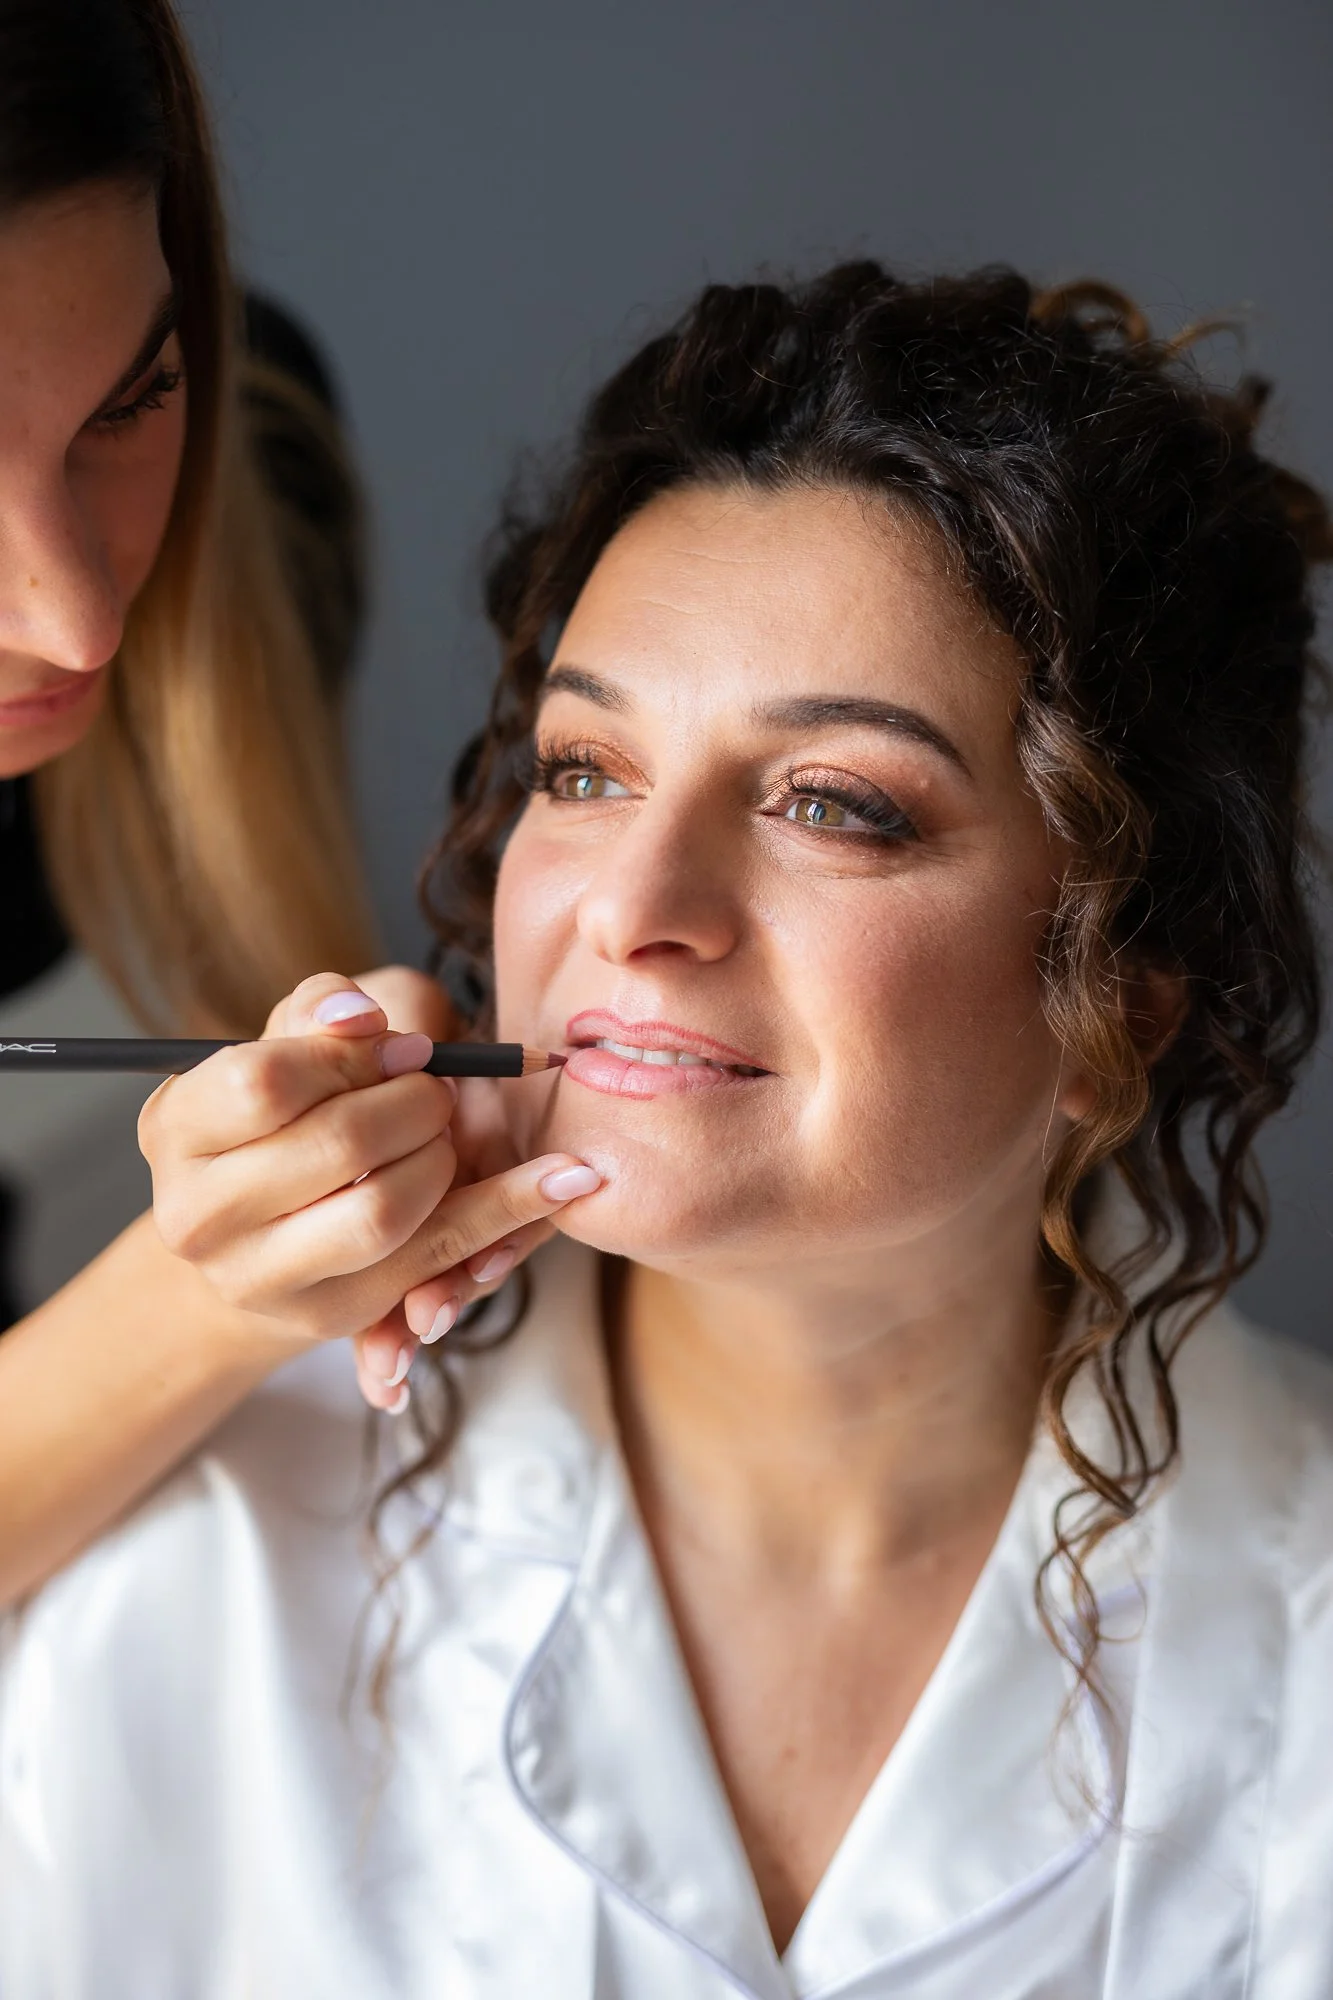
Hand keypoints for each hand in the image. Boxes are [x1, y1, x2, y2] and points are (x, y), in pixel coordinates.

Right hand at [140, 971, 598, 1412]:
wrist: (271, 1219)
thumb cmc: (299, 1100)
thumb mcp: (302, 1033)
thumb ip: (330, 1006)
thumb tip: (362, 1018)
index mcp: (176, 1127)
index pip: (264, 1081)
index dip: (351, 1055)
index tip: (408, 1048)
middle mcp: (199, 1215)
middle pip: (337, 1146)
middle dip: (416, 1105)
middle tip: (440, 1093)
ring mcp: (261, 1279)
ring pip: (384, 1214)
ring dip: (446, 1160)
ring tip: (456, 1134)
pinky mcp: (333, 1318)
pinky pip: (437, 1266)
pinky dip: (508, 1217)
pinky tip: (566, 1179)